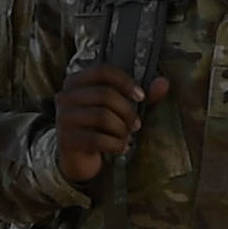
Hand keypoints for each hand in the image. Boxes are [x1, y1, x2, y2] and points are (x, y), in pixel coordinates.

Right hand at [52, 67, 168, 185]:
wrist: (77, 157)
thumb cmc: (99, 126)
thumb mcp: (118, 107)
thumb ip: (139, 94)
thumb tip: (164, 83)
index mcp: (76, 81)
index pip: (102, 71)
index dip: (125, 81)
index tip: (141, 96)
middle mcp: (65, 96)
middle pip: (105, 94)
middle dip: (127, 111)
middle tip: (136, 124)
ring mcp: (63, 118)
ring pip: (102, 117)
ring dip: (122, 129)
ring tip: (126, 136)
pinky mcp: (66, 140)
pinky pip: (97, 139)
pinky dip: (115, 145)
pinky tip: (120, 148)